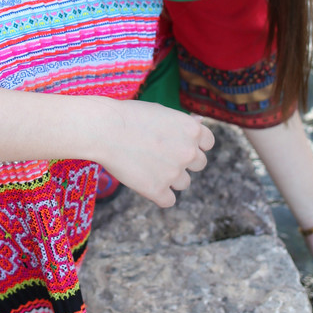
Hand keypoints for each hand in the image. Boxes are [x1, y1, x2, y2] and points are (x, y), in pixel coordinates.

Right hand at [95, 99, 213, 208]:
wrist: (104, 129)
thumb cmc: (129, 116)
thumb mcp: (161, 111)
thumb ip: (183, 121)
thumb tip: (200, 123)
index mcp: (193, 131)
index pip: (208, 143)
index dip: (193, 144)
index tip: (177, 143)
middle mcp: (189, 152)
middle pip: (199, 165)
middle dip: (184, 161)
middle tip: (160, 155)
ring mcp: (174, 173)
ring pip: (183, 183)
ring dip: (171, 178)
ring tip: (147, 166)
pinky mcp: (157, 190)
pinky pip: (168, 200)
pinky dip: (159, 194)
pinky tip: (145, 183)